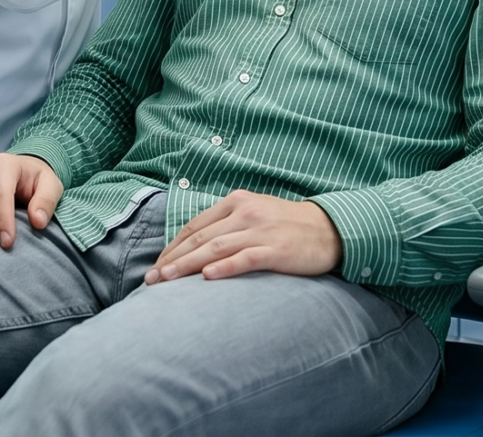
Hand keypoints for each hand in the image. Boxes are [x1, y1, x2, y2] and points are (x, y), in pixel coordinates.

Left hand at [144, 190, 342, 284]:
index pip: (195, 226)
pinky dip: (225, 267)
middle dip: (172, 260)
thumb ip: (227, 225)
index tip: (157, 266)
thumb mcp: (254, 214)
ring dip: (188, 265)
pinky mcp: (276, 249)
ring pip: (216, 248)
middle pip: (200, 238)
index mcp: (235, 202)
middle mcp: (244, 213)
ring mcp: (260, 230)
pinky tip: (207, 277)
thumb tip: (194, 247)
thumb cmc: (287, 225)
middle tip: (152, 279)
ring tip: (167, 280)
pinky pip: (245, 258)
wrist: (330, 228)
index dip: (172, 247)